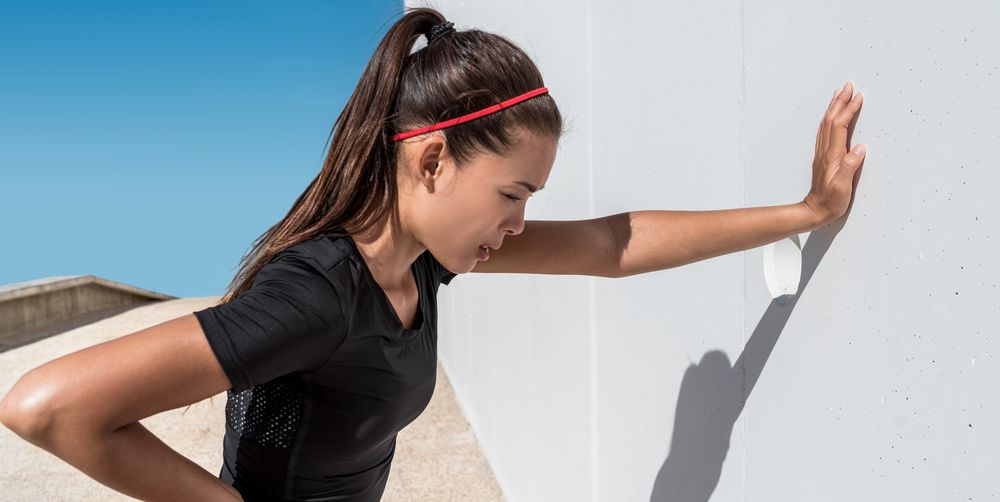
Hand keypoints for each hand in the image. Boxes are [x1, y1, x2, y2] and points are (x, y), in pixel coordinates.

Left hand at [803, 81, 866, 225]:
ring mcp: (822, 153)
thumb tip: (860, 148)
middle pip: (831, 120)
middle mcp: (825, 151)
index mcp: (832, 156)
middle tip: (848, 85)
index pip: (840, 126)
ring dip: (833, 107)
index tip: (858, 96)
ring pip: (826, 124)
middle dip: (840, 101)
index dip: (849, 110)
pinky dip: (830, 119)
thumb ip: (850, 167)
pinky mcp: (823, 157)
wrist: (814, 211)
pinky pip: (825, 132)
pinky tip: (832, 116)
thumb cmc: (831, 201)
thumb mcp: (843, 187)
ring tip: (839, 94)